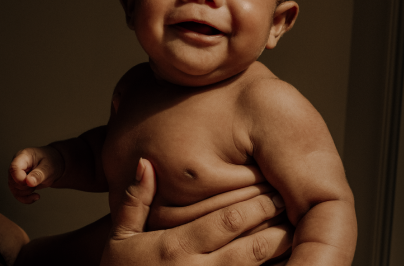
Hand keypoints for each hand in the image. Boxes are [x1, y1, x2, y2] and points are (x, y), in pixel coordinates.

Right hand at [8, 145, 64, 203]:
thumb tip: (29, 182)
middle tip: (39, 180)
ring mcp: (16, 174)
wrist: (55, 165)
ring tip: (38, 184)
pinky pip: (17, 195)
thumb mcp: (49, 166)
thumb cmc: (52, 161)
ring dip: (27, 192)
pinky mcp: (18, 183)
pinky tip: (36, 196)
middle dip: (27, 186)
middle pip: (13, 181)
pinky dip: (26, 199)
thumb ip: (39, 174)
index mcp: (23, 156)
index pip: (14, 168)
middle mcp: (17, 165)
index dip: (20, 179)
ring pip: (14, 189)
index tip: (31, 183)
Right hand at [101, 158, 291, 264]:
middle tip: (294, 207)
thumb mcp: (120, 237)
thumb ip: (134, 200)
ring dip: (279, 252)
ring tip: (298, 232)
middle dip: (275, 225)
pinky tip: (283, 263)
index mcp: (176, 247)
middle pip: (249, 247)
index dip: (255, 205)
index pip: (226, 221)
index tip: (274, 190)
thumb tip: (145, 162)